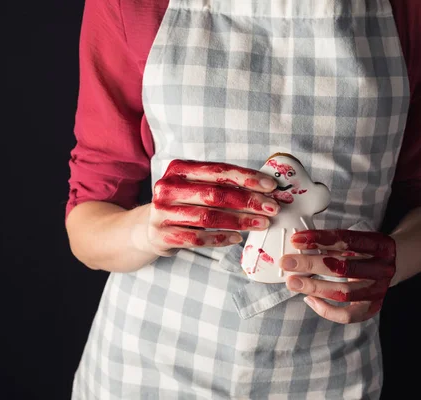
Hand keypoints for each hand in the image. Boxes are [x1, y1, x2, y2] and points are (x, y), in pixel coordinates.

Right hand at [146, 159, 279, 255]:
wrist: (147, 227)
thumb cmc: (182, 203)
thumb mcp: (196, 187)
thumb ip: (223, 184)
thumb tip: (266, 189)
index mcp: (179, 169)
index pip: (219, 171)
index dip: (247, 177)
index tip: (271, 186)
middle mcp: (168, 187)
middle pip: (216, 194)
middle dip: (249, 201)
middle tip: (272, 208)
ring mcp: (162, 212)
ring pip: (208, 217)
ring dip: (240, 221)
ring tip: (262, 224)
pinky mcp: (161, 235)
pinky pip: (197, 238)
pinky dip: (220, 238)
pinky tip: (237, 239)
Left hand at [279, 229, 395, 323]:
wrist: (397, 264)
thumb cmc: (367, 250)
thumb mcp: (356, 241)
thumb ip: (333, 244)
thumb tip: (299, 247)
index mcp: (380, 244)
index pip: (347, 240)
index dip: (320, 239)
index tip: (296, 239)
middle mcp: (383, 268)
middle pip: (343, 267)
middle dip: (311, 264)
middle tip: (287, 262)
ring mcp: (379, 289)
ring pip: (343, 292)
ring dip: (314, 287)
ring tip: (292, 282)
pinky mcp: (373, 307)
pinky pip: (348, 315)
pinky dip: (326, 310)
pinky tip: (308, 299)